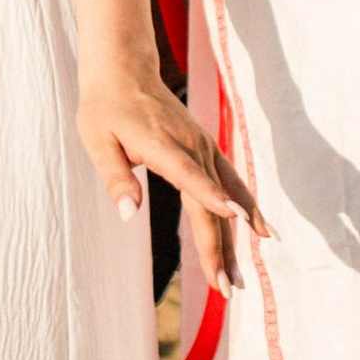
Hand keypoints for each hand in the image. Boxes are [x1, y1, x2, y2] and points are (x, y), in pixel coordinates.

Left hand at [76, 62, 261, 296]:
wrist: (125, 71)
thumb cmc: (105, 108)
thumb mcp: (97, 141)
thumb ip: (116, 178)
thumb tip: (126, 216)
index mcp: (163, 144)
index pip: (189, 176)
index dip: (211, 196)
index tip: (233, 219)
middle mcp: (191, 147)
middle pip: (210, 202)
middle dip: (219, 248)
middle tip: (226, 287)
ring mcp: (204, 148)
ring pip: (226, 198)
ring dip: (234, 240)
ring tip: (240, 278)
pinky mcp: (208, 149)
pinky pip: (234, 183)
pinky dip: (248, 209)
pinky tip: (262, 232)